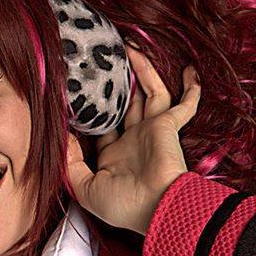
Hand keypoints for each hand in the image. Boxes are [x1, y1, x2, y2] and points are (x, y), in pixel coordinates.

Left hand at [66, 44, 200, 234]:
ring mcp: (153, 131)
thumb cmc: (123, 205)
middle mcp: (134, 140)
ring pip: (149, 93)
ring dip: (143, 71)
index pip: (102, 126)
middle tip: (108, 59)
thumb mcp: (86, 188)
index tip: (78, 91)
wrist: (156, 207)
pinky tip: (190, 71)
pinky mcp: (169, 126)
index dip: (92, 110)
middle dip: (119, 83)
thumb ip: (71, 164)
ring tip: (132, 47)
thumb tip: (65, 136)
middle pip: (126, 103)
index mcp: (114, 156)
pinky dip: (191, 90)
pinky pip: (185, 104)